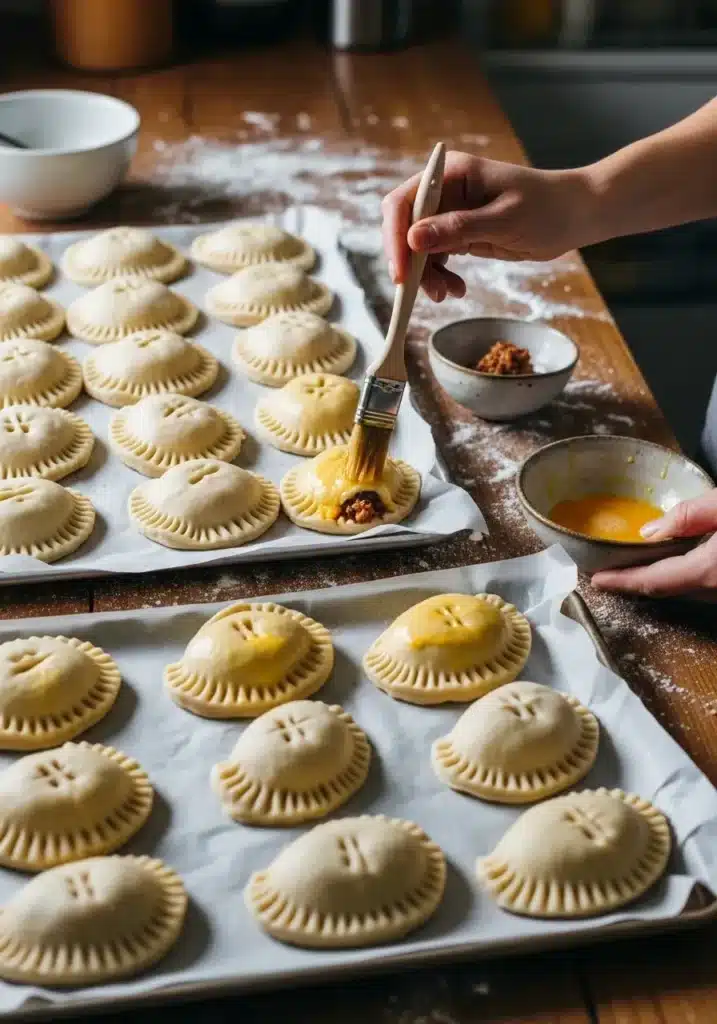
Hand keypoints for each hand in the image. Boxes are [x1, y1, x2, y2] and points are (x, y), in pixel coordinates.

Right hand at [381, 151, 593, 300]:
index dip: (395, 237)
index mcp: (451, 174)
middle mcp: (445, 191)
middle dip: (411, 262)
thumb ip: (458, 228)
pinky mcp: (459, 233)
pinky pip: (435, 257)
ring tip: (446, 294)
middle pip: (405, 228)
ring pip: (418, 248)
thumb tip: (413, 240)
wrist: (575, 215)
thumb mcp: (504, 220)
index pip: (405, 203)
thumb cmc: (547, 208)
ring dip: (426, 275)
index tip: (401, 273)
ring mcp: (450, 213)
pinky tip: (456, 289)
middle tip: (425, 292)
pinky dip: (440, 276)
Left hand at [592, 491, 716, 600]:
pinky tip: (676, 561)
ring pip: (687, 591)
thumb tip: (649, 532)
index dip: (622, 581)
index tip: (597, 580)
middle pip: (667, 589)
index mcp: (709, 570)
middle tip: (610, 570)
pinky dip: (683, 577)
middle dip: (637, 580)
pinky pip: (703, 588)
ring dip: (662, 579)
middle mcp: (716, 590)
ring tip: (635, 565)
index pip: (654, 580)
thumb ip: (689, 515)